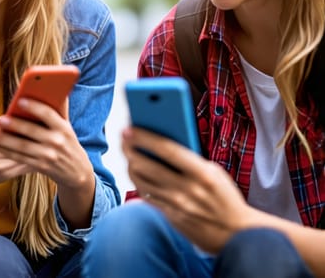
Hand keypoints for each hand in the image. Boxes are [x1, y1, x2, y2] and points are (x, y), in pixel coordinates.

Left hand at [0, 98, 93, 188]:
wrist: (78, 172)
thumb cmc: (68, 143)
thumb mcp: (67, 127)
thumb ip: (60, 109)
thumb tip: (56, 87)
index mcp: (64, 128)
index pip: (48, 114)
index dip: (34, 107)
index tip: (19, 100)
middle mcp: (57, 141)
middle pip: (32, 131)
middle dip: (16, 125)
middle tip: (1, 119)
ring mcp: (49, 155)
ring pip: (23, 146)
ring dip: (6, 140)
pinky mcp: (41, 167)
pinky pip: (21, 158)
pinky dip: (8, 152)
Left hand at [123, 127, 255, 251]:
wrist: (236, 233)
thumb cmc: (225, 197)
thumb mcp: (215, 173)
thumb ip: (190, 160)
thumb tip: (160, 143)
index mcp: (203, 174)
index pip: (167, 149)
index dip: (145, 137)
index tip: (130, 128)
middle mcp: (187, 190)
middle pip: (146, 165)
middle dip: (129, 149)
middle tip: (123, 138)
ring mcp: (177, 205)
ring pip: (141, 180)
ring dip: (130, 164)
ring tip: (128, 154)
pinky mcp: (170, 217)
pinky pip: (146, 195)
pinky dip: (139, 182)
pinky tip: (136, 172)